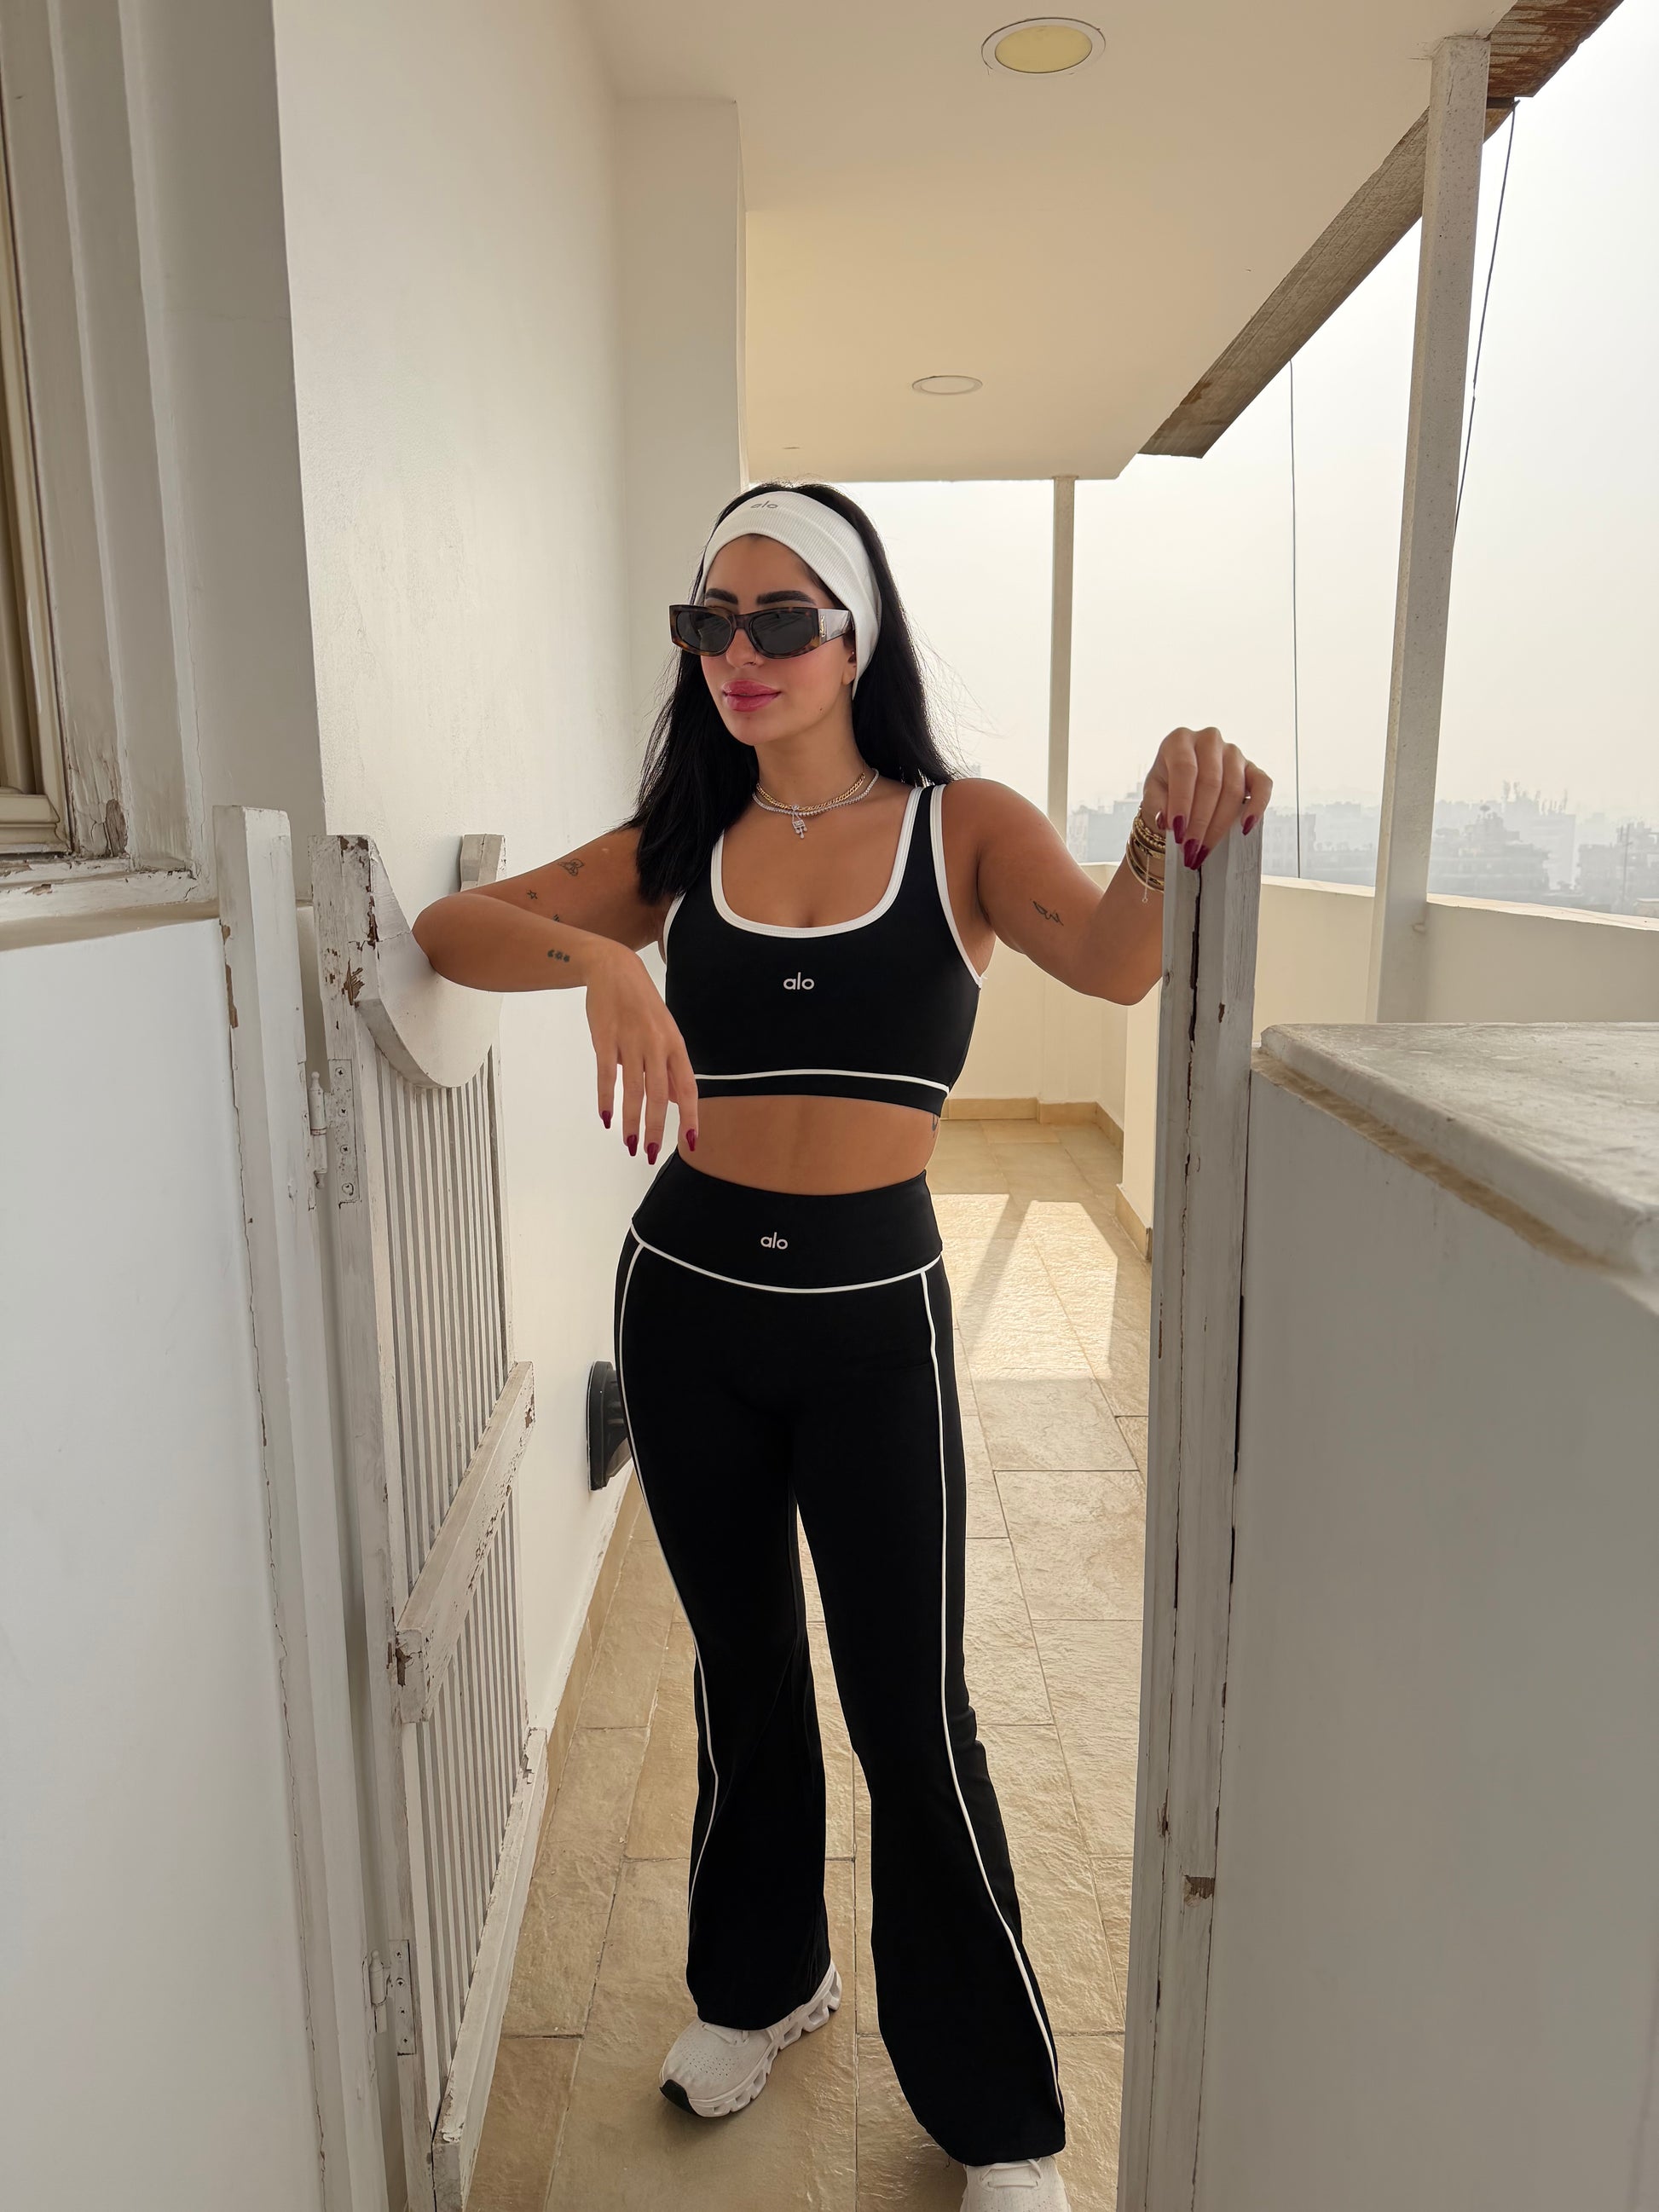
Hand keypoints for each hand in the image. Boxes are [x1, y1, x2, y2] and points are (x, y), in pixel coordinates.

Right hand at [584, 942, 698, 1163]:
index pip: (687, 1088)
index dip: (690, 1117)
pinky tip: (606, 1118)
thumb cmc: (642, 1005)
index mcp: (675, 1045)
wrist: (614, 969)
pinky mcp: (606, 1038)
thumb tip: (676, 1102)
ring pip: (634, 1090)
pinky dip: (607, 1099)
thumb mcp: (664, 1032)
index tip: (690, 1143)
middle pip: (660, 1095)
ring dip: (632, 1121)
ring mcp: (631, 1041)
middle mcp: (657, 1045)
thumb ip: (669, 1066)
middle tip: (651, 1154)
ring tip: (630, 1145)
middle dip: (656, 1128)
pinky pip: (607, 1075)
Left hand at [1143, 727, 1272, 870]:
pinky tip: (1245, 827)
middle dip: (1200, 821)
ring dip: (1219, 824)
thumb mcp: (1153, 794)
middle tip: (1191, 849)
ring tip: (1205, 849)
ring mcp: (1234, 753)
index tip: (1177, 831)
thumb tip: (1167, 819)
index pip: (1185, 769)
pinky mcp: (1252, 769)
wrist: (1183, 790)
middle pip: (1211, 782)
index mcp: (1180, 740)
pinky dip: (1257, 806)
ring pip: (1233, 789)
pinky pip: (1263, 785)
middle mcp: (1209, 740)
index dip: (1182, 802)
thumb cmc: (1166, 790)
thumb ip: (1157, 803)